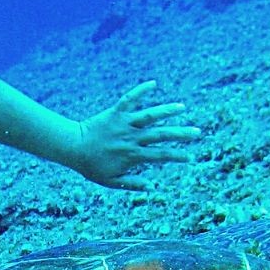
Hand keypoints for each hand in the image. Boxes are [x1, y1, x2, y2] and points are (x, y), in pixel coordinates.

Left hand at [74, 81, 200, 189]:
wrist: (73, 147)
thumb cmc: (91, 166)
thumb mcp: (110, 181)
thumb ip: (131, 183)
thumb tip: (151, 186)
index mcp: (132, 155)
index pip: (160, 156)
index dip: (176, 156)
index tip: (189, 157)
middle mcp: (132, 138)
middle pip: (161, 135)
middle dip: (180, 134)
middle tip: (196, 132)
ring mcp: (124, 124)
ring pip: (150, 115)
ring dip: (167, 111)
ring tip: (182, 107)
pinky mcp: (116, 112)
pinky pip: (130, 99)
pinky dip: (141, 90)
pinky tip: (153, 83)